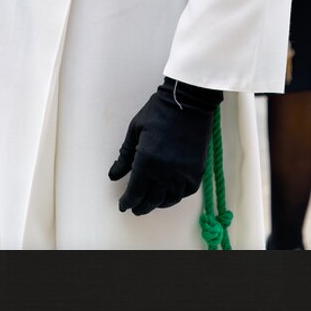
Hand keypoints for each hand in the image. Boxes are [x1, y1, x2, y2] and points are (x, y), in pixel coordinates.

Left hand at [108, 78, 218, 215]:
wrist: (188, 103)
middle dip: (141, 206)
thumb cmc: (158, 112)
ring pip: (168, 200)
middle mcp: (165, 173)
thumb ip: (124, 156)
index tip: (123, 205)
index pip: (135, 192)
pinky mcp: (196, 172)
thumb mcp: (135, 130)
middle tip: (135, 208)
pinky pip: (185, 193)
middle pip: (151, 200)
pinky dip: (175, 197)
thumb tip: (113, 175)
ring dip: (157, 204)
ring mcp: (183, 174)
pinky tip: (168, 195)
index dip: (128, 201)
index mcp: (147, 162)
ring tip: (150, 202)